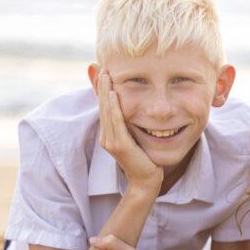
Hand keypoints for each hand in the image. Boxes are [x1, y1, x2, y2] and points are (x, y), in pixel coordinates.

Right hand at [96, 71, 160, 192]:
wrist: (147, 181)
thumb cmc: (145, 161)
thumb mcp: (137, 139)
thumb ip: (133, 127)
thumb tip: (135, 113)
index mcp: (109, 135)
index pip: (105, 108)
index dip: (103, 91)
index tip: (105, 74)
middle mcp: (106, 137)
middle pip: (103, 107)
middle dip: (102, 87)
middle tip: (103, 68)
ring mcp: (111, 141)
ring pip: (107, 112)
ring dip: (105, 92)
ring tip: (106, 75)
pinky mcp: (119, 145)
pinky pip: (116, 122)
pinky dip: (113, 108)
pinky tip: (113, 94)